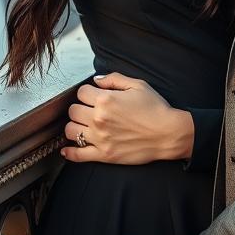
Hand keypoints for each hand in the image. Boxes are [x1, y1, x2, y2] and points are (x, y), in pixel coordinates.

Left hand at [61, 73, 194, 164]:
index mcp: (106, 100)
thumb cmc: (155, 108)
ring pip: (70, 131)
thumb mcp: (137, 85)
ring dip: (75, 126)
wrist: (168, 133)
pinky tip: (67, 149)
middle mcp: (99, 119)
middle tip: (89, 110)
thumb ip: (114, 78)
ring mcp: (100, 138)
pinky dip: (69, 152)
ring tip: (83, 125)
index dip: (87, 92)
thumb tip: (96, 80)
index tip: (93, 96)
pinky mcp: (104, 155)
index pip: (81, 92)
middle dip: (80, 108)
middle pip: (73, 111)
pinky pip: (78, 155)